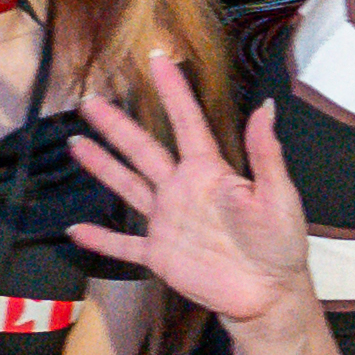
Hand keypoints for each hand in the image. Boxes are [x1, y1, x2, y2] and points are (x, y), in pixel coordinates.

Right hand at [66, 58, 310, 322]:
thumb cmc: (280, 244)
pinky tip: (74, 228)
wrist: (269, 294)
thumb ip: (266, 154)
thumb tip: (266, 107)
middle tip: (89, 101)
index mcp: (211, 173)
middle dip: (117, 125)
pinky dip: (99, 238)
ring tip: (76, 143)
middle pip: (144, 150)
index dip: (173, 92)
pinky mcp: (159, 255)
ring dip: (102, 166)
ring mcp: (168, 222)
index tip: (158, 60)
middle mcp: (183, 191)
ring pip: (127, 187)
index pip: (187, 123)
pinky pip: (123, 245)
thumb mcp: (277, 196)